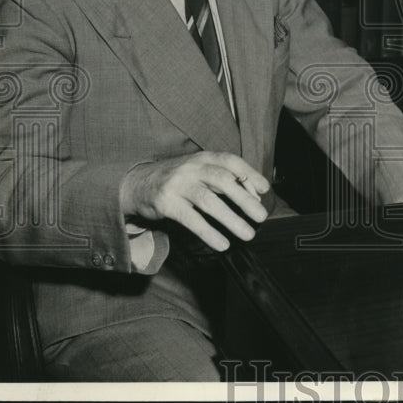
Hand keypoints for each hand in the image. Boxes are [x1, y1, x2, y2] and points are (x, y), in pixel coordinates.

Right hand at [120, 152, 270, 251]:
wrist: (137, 183)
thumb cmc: (179, 179)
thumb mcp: (200, 171)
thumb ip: (225, 179)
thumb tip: (255, 196)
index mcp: (203, 157)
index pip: (231, 161)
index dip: (250, 174)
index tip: (265, 189)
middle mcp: (191, 168)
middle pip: (223, 181)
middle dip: (245, 199)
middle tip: (261, 216)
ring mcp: (178, 185)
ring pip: (209, 201)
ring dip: (231, 219)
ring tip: (248, 234)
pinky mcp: (166, 203)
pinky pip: (191, 220)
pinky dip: (208, 233)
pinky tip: (222, 244)